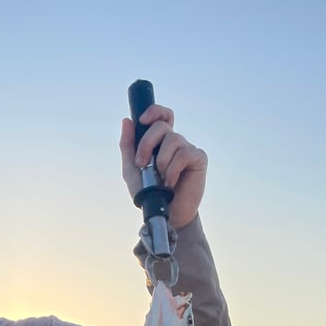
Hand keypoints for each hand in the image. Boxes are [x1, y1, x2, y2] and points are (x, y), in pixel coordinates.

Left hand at [120, 104, 207, 229]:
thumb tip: (127, 121)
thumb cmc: (150, 193)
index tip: (142, 120)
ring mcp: (188, 149)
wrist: (166, 214)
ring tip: (161, 179)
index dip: (154, 111)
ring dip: (161, 162)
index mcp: (161, 142)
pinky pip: (184, 154)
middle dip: (146, 144)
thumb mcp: (131, 170)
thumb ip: (128, 146)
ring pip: (172, 140)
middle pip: (161, 126)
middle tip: (142, 164)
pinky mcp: (199, 159)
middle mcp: (176, 142)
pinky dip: (173, 170)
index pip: (162, 116)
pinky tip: (171, 182)